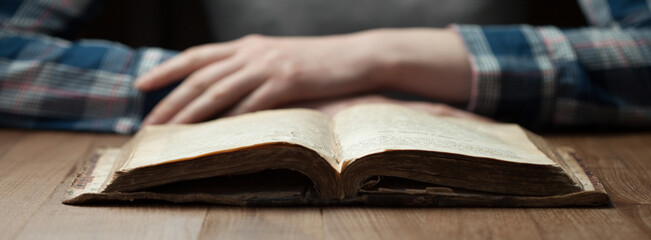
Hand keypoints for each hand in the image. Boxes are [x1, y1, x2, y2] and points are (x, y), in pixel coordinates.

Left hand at [135, 29, 470, 124]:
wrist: (356, 57)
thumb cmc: (317, 63)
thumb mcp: (277, 58)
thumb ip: (250, 68)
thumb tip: (224, 88)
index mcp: (247, 46)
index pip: (197, 56)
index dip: (167, 69)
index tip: (142, 84)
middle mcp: (252, 53)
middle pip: (200, 76)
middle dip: (169, 100)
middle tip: (147, 122)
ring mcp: (269, 66)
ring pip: (218, 90)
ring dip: (190, 113)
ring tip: (169, 133)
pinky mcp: (287, 82)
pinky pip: (252, 104)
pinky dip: (230, 121)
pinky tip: (214, 135)